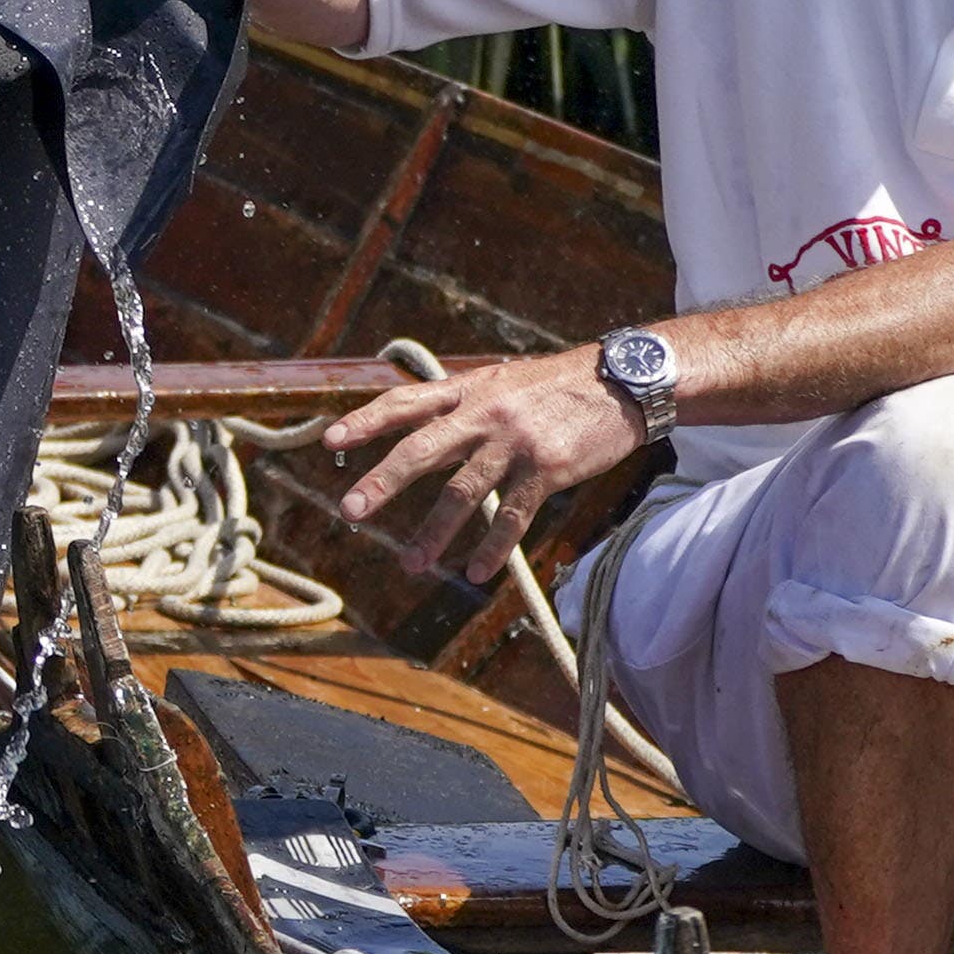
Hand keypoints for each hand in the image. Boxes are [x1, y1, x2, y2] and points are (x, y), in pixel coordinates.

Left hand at [325, 345, 641, 583]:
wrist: (623, 381)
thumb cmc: (554, 387)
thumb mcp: (500, 383)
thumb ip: (459, 406)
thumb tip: (416, 433)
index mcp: (468, 391)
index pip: (406, 403)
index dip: (366, 420)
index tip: (330, 440)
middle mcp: (485, 414)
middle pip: (423, 449)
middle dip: (384, 481)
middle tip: (350, 510)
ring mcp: (515, 442)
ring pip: (464, 492)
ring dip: (435, 533)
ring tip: (412, 564)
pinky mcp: (548, 468)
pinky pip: (513, 515)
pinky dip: (493, 547)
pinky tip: (475, 572)